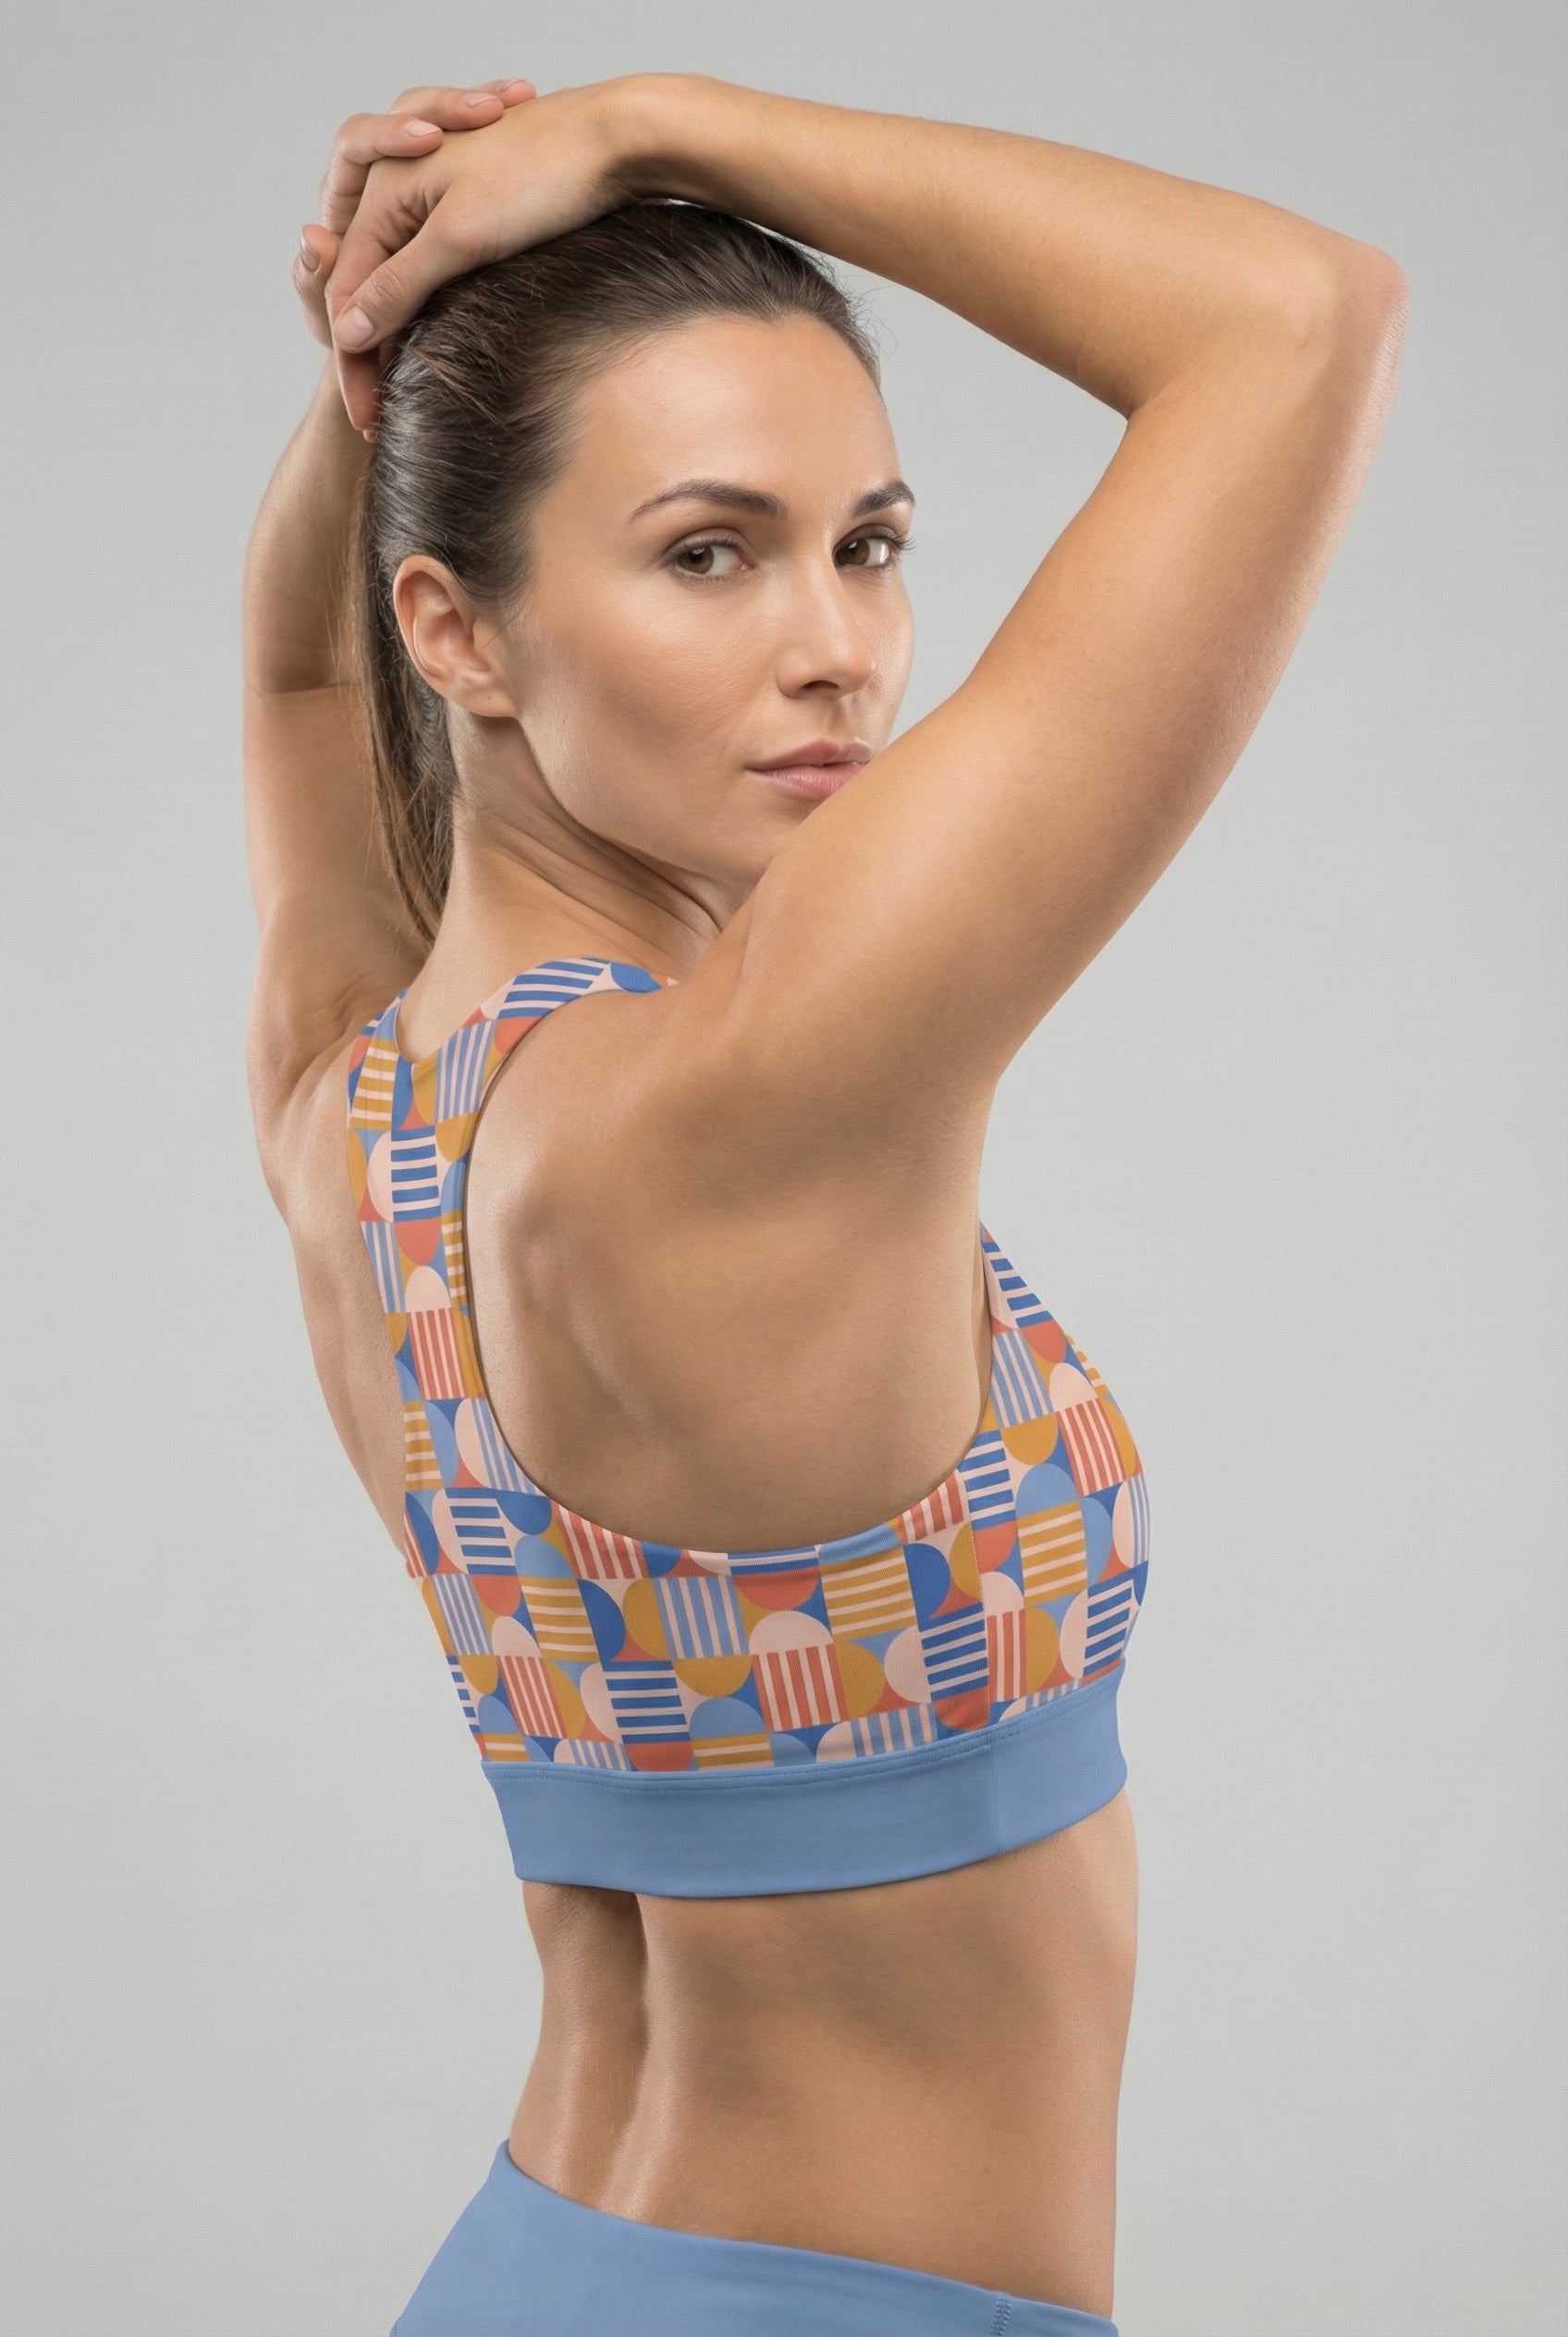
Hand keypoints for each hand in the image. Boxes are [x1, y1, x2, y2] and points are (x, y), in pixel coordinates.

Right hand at [291, 81, 536, 392]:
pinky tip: (444, 346)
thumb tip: (349, 330)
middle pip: (366, 283)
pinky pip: (435, 263)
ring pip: (399, 276)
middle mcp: (400, 185)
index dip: (353, 359)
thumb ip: (400, 282)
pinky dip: (431, 306)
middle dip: (368, 354)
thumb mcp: (461, 237)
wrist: (615, 135)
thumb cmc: (541, 177)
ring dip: (397, 335)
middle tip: (377, 423)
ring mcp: (437, 193)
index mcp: (384, 187)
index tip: (366, 419)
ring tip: (403, 396)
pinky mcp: (474, 204)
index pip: (347, 288)